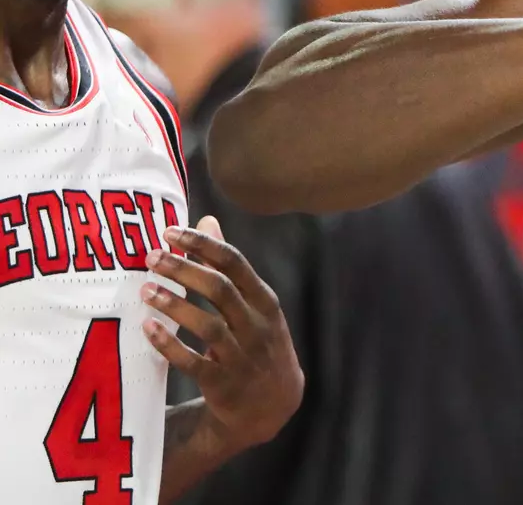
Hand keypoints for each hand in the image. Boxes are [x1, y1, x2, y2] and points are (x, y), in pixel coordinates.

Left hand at [142, 217, 303, 451]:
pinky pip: (193, 363)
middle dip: (184, 270)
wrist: (272, 406)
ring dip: (175, 306)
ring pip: (208, 326)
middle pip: (220, 290)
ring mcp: (242, 356)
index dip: (202, 245)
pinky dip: (171, 345)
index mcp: (264, 301)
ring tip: (145, 290)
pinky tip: (149, 329)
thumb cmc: (257, 342)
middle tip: (151, 257)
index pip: (235, 263)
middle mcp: (257, 325)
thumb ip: (229, 265)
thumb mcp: (254, 304)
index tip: (169, 232)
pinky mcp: (223, 384)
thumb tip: (207, 220)